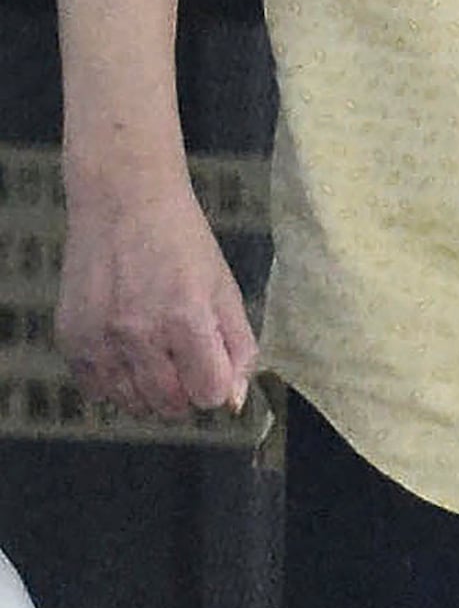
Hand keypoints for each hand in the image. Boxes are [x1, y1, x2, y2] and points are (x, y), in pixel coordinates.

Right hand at [57, 173, 257, 418]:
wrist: (124, 200)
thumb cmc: (182, 241)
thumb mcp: (223, 285)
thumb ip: (237, 345)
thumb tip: (233, 401)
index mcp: (186, 318)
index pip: (208, 394)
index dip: (215, 384)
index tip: (211, 365)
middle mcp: (140, 335)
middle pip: (169, 406)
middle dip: (185, 392)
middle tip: (184, 358)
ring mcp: (100, 341)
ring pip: (131, 404)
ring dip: (149, 391)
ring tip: (155, 351)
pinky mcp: (71, 340)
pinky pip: (96, 390)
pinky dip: (114, 382)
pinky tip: (124, 349)